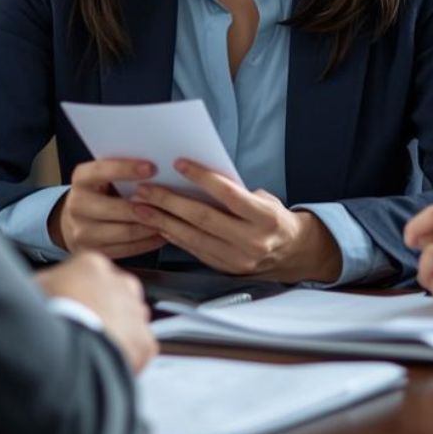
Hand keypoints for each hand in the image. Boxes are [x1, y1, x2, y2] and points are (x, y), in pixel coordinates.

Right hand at [35, 252, 157, 373]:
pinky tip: (103, 364)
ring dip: (116, 332)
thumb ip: (45, 283)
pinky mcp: (145, 342)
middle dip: (102, 310)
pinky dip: (125, 357)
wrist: (64, 354)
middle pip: (114, 295)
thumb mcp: (31, 289)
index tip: (70, 307)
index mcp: (91, 266)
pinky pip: (139, 349)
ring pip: (130, 321)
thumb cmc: (45, 322)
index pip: (90, 274)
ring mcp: (136, 312)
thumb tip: (42, 288)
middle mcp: (120, 284)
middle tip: (82, 330)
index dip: (78, 293)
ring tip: (92, 350)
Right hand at [50, 159, 168, 259]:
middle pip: (116, 208)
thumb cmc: (100, 192)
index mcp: (81, 180)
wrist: (76, 220)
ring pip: (126, 232)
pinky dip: (149, 242)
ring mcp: (83, 232)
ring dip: (151, 226)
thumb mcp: (103, 176)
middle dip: (146, 205)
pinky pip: (128, 249)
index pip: (101, 171)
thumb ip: (123, 171)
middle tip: (169, 201)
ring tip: (170, 219)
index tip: (152, 168)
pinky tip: (162, 234)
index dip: (127, 169)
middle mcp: (77, 206)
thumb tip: (156, 168)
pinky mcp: (96, 252)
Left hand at [128, 159, 342, 283]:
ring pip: (192, 237)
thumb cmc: (273, 218)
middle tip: (145, 189)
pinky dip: (173, 236)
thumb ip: (236, 193)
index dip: (201, 177)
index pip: (228, 194)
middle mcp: (252, 241)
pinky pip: (193, 250)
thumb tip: (198, 178)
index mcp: (265, 218)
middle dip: (169, 201)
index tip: (178, 164)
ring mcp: (237, 259)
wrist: (292, 253)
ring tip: (141, 207)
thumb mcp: (264, 200)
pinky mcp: (225, 269)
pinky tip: (158, 225)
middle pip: (203, 218)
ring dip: (162, 221)